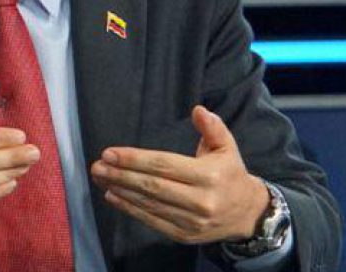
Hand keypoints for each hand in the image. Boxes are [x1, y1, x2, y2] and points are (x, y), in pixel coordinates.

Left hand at [89, 105, 269, 243]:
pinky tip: (113, 196)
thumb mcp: (227, 147)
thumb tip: (198, 110)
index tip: (109, 153)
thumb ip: (213, 128)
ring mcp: (192, 221)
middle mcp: (201, 200)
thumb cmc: (230, 174)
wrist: (249, 214)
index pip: (164, 165)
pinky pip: (153, 221)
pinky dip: (130, 209)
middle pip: (152, 186)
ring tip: (100, 178)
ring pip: (149, 204)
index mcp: (209, 176)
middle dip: (120, 175)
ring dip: (120, 191)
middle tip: (96, 166)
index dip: (134, 159)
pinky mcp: (185, 235)